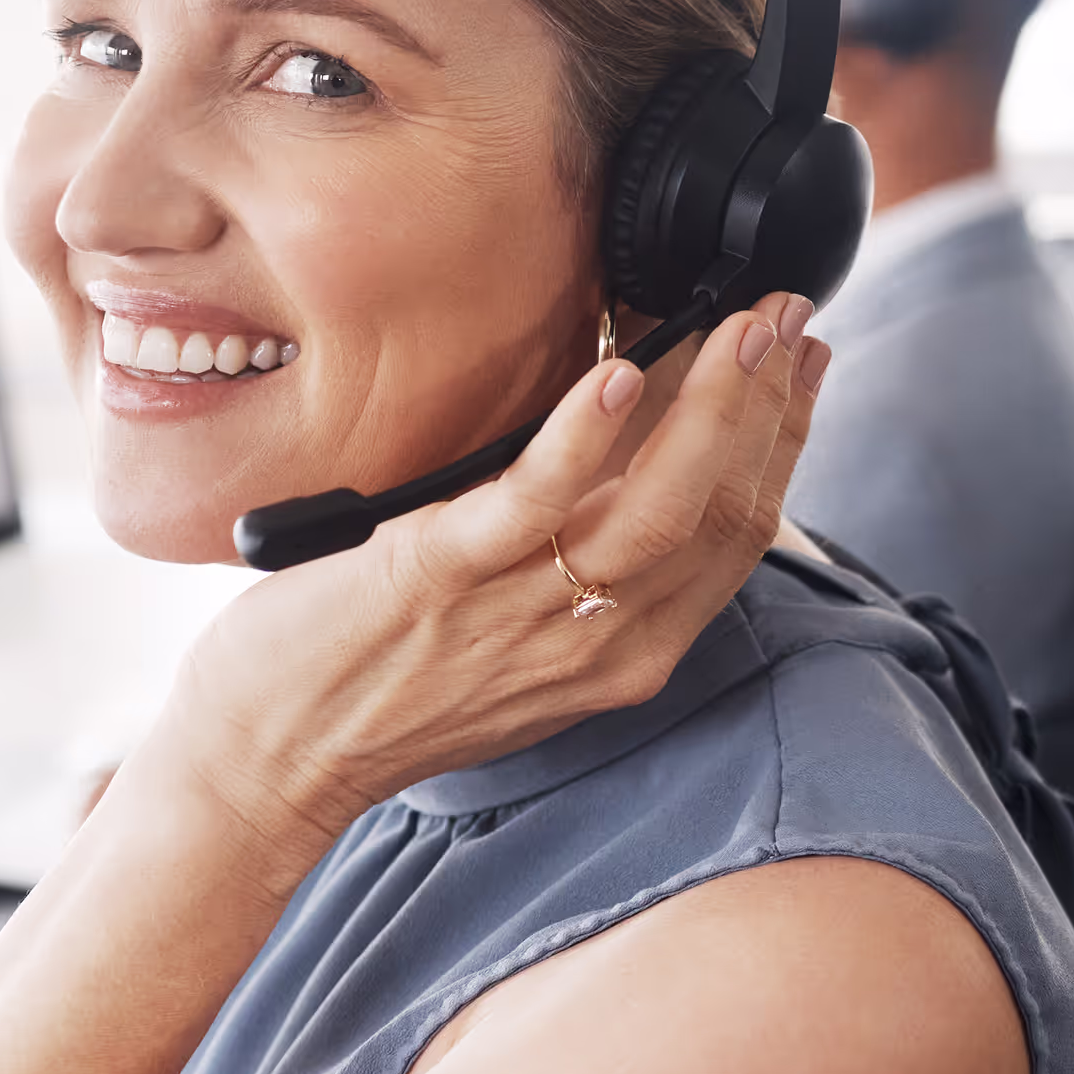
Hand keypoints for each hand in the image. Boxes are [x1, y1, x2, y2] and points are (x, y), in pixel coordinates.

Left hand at [164, 292, 830, 853]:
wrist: (272, 757)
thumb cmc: (379, 690)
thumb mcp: (516, 643)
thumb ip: (581, 570)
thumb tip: (622, 452)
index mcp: (623, 658)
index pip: (735, 542)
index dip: (783, 445)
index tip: (800, 365)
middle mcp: (595, 646)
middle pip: (720, 517)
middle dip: (770, 407)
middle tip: (786, 316)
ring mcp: (524, 614)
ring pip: (660, 509)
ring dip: (713, 407)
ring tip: (741, 328)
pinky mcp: (444, 576)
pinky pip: (538, 503)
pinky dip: (586, 437)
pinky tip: (619, 375)